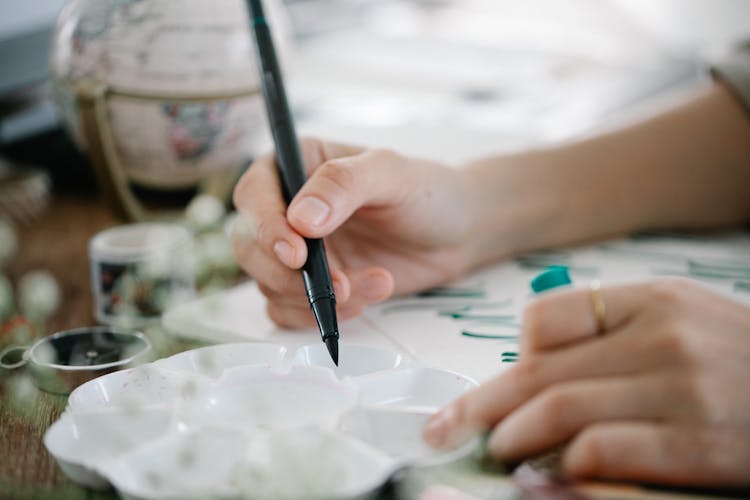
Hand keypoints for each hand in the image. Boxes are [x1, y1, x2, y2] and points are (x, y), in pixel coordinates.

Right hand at [232, 138, 476, 326]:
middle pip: (249, 247)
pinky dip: (319, 315)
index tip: (297, 252)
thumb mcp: (391, 173)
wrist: (456, 234)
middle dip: (288, 275)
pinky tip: (364, 298)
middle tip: (338, 285)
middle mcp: (288, 209)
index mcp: (297, 166)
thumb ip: (344, 184)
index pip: (253, 194)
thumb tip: (301, 218)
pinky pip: (289, 311)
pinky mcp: (311, 286)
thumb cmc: (425, 191)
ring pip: (269, 284)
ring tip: (375, 283)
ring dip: (316, 298)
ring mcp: (299, 252)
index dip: (265, 226)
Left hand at [423, 277, 749, 486]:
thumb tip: (532, 359)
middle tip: (445, 429)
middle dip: (480, 407)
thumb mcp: (683, 321)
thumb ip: (612, 331)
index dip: (508, 357)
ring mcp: (682, 387)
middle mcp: (662, 334)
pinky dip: (562, 469)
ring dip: (512, 438)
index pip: (545, 317)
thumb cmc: (739, 364)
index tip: (487, 389)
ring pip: (560, 410)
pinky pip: (603, 452)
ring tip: (495, 454)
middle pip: (539, 370)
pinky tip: (545, 478)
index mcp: (651, 299)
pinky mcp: (698, 441)